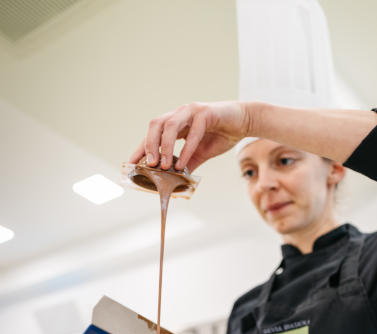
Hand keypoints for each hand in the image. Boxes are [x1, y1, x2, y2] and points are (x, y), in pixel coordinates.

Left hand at [129, 101, 250, 171]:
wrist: (245, 121)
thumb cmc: (222, 134)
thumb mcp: (201, 153)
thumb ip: (187, 163)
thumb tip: (175, 179)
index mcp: (176, 123)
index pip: (153, 135)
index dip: (141, 148)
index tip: (130, 164)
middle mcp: (180, 114)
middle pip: (155, 125)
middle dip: (148, 145)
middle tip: (147, 165)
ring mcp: (192, 111)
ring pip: (169, 125)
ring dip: (163, 147)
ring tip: (162, 165)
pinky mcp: (206, 113)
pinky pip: (192, 132)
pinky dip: (185, 149)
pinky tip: (183, 164)